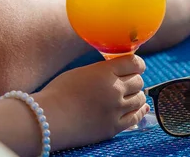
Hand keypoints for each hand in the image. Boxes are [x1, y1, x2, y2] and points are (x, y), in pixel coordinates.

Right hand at [33, 54, 148, 150]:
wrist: (48, 119)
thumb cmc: (58, 93)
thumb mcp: (80, 72)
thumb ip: (101, 70)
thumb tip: (116, 71)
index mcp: (105, 72)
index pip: (134, 63)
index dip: (137, 64)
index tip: (136, 67)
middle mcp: (114, 90)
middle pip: (138, 81)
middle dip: (134, 80)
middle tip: (128, 83)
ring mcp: (116, 109)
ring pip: (139, 98)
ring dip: (136, 95)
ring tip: (129, 96)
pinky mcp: (113, 127)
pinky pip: (136, 117)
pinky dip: (140, 111)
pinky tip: (141, 108)